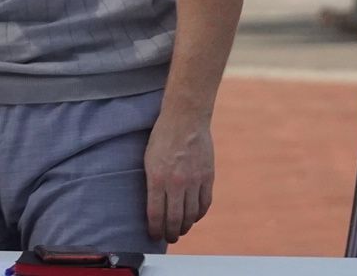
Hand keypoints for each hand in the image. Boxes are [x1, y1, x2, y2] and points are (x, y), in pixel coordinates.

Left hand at [143, 109, 213, 243]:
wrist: (185, 118)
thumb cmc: (162, 136)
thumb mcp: (148, 159)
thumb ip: (152, 183)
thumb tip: (154, 206)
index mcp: (157, 178)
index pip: (156, 214)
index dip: (155, 229)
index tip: (154, 235)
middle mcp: (176, 182)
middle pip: (174, 219)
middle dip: (170, 233)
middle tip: (169, 238)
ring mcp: (194, 181)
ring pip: (190, 215)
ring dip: (185, 226)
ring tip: (180, 230)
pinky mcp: (208, 177)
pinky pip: (205, 204)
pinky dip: (199, 214)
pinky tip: (193, 217)